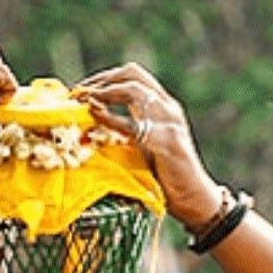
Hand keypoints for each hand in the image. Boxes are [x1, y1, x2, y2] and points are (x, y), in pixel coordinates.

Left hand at [76, 64, 222, 228]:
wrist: (195, 199)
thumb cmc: (166, 175)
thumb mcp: (142, 143)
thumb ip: (123, 127)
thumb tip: (91, 115)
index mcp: (163, 106)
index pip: (133, 75)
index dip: (104, 77)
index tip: (81, 90)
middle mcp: (168, 108)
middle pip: (132, 74)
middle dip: (101, 80)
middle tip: (77, 93)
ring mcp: (170, 123)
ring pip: (135, 91)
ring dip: (104, 92)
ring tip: (84, 101)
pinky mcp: (168, 143)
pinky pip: (136, 125)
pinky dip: (112, 118)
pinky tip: (96, 117)